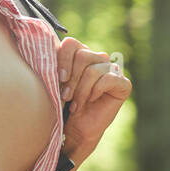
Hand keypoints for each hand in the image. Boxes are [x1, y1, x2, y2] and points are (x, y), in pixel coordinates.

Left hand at [57, 36, 131, 162]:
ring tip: (75, 103)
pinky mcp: (123, 83)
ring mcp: (112, 69)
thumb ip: (53, 63)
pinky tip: (91, 101)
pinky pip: (108, 79)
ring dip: (80, 90)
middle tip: (66, 96)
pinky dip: (95, 91)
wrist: (76, 127)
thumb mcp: (55, 81)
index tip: (59, 79)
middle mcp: (97, 57)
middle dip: (71, 79)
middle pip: (82, 55)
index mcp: (80, 52)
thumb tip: (45, 48)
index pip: (71, 43)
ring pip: (92, 70)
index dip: (63, 60)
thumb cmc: (63, 102)